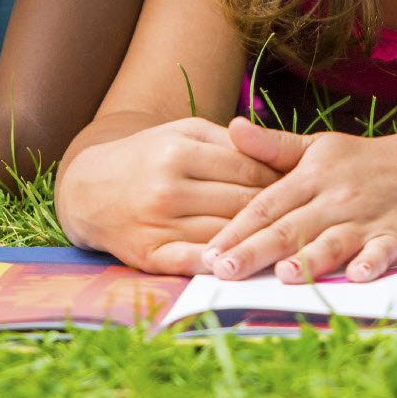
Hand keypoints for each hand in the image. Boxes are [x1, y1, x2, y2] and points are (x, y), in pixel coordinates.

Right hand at [53, 118, 289, 274]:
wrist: (88, 189)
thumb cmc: (148, 155)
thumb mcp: (183, 132)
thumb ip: (229, 142)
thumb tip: (280, 158)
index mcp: (181, 152)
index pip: (249, 171)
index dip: (282, 182)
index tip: (304, 189)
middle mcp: (169, 188)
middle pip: (242, 206)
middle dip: (277, 213)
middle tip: (307, 218)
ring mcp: (158, 224)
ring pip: (225, 236)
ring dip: (258, 242)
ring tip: (289, 243)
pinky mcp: (148, 255)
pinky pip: (195, 262)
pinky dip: (222, 265)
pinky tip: (244, 264)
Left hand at [201, 120, 396, 283]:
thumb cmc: (359, 163)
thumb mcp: (315, 147)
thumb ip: (272, 146)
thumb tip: (232, 127)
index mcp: (311, 176)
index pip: (267, 205)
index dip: (237, 228)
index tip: (210, 251)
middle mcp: (336, 197)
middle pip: (291, 227)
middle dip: (257, 250)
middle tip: (226, 271)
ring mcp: (367, 217)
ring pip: (334, 241)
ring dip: (310, 259)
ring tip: (284, 275)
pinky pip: (384, 250)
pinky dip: (373, 262)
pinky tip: (359, 275)